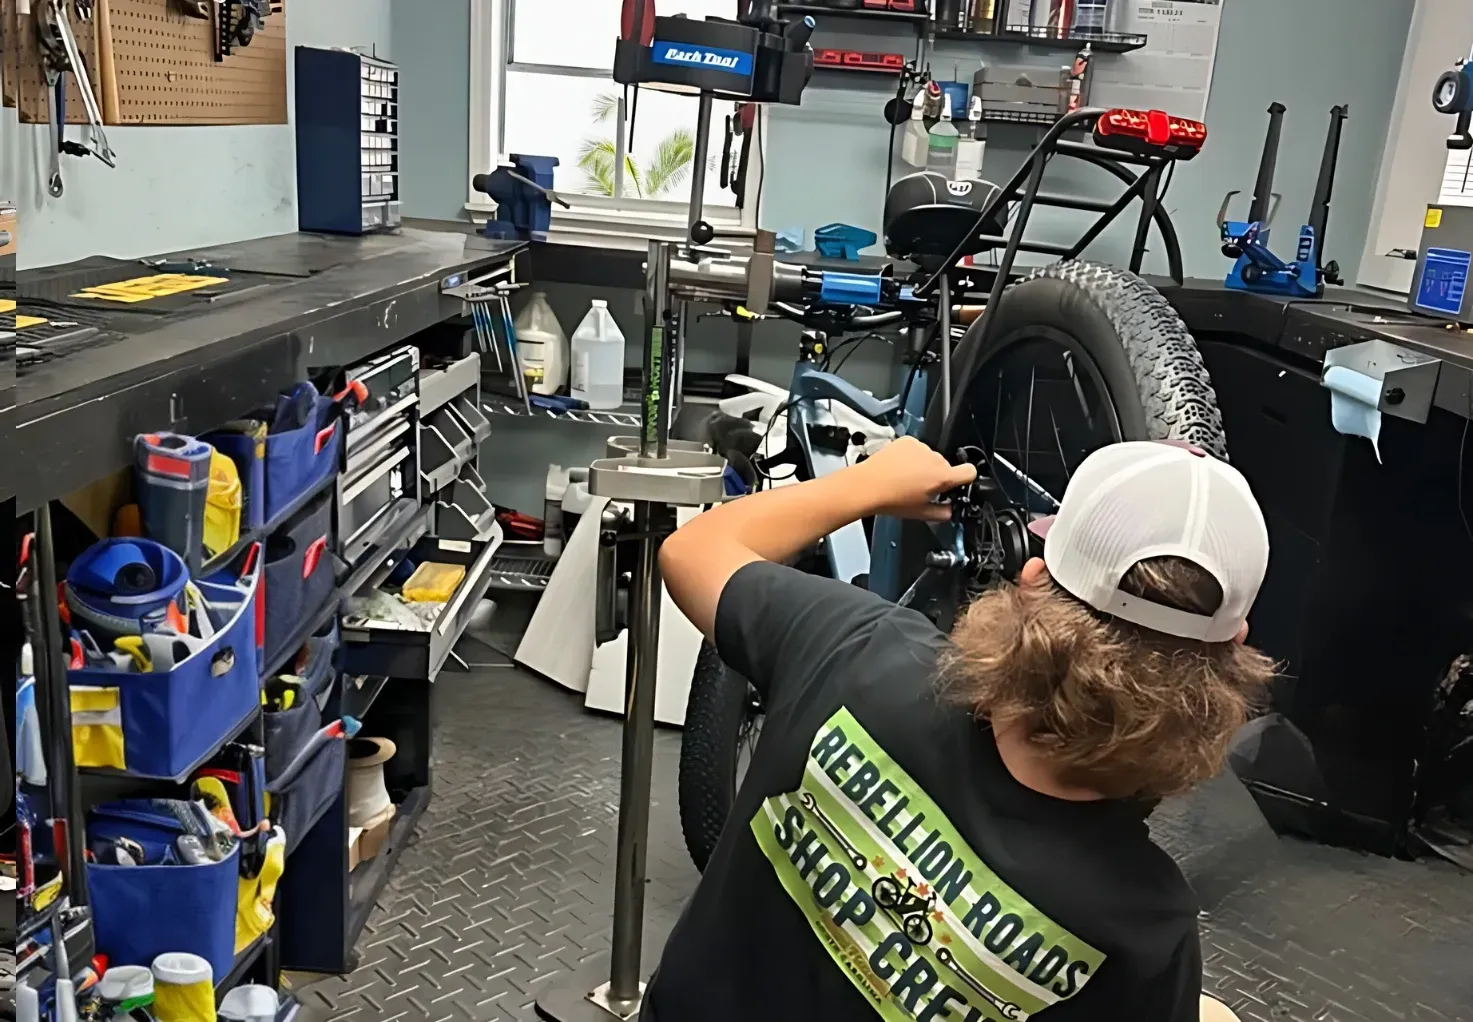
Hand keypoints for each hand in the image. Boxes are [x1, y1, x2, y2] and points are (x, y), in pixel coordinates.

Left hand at [854, 437, 977, 521]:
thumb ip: (942, 513)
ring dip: (923, 466)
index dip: (966, 478)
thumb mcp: (921, 514)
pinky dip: (911, 457)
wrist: (867, 485)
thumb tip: (949, 511)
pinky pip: (916, 449)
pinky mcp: (907, 441)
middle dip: (936, 476)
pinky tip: (899, 468)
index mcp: (942, 477)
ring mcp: (921, 448)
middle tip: (920, 488)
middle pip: (946, 466)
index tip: (958, 483)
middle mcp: (935, 459)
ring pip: (930, 458)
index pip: (970, 471)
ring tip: (905, 478)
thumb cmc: (891, 500)